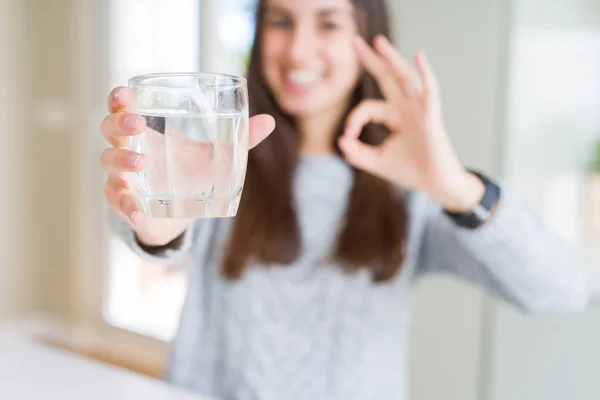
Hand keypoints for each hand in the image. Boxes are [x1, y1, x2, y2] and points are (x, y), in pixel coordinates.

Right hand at [100, 86, 274, 245]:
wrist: (182, 215)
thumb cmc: (191, 175)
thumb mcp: (216, 156)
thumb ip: (240, 140)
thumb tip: (269, 121)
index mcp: (147, 133)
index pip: (123, 109)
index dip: (118, 100)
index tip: (124, 92)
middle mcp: (128, 151)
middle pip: (110, 131)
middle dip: (119, 125)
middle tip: (137, 124)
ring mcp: (123, 177)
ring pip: (109, 163)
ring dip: (121, 161)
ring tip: (141, 163)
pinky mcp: (125, 203)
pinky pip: (119, 202)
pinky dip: (127, 207)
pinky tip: (139, 212)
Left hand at [338, 35, 483, 212]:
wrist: (434, 186)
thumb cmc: (410, 171)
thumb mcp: (376, 162)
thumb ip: (356, 153)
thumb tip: (340, 141)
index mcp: (394, 116)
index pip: (368, 108)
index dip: (354, 119)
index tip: (348, 137)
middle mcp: (406, 108)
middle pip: (386, 78)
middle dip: (371, 60)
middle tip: (354, 41)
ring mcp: (419, 109)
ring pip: (403, 78)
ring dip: (391, 58)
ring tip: (378, 41)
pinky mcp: (432, 117)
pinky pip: (430, 91)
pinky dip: (425, 73)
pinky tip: (419, 56)